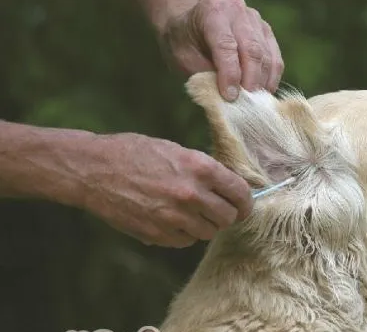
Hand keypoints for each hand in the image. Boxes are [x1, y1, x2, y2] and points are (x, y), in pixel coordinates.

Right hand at [81, 133, 252, 247]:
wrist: (93, 170)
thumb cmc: (134, 153)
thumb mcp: (176, 150)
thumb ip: (204, 170)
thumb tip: (227, 187)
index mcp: (200, 168)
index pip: (241, 193)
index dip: (246, 201)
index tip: (243, 205)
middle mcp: (191, 194)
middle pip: (228, 217)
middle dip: (227, 215)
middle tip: (219, 211)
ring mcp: (174, 217)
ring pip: (208, 233)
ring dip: (205, 226)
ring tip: (192, 214)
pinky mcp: (157, 234)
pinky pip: (185, 242)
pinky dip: (184, 235)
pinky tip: (173, 221)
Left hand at [160, 0, 283, 100]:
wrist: (190, 25)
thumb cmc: (184, 44)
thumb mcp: (184, 59)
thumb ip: (206, 75)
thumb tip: (231, 97)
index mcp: (212, 12)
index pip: (226, 45)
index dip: (230, 74)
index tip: (230, 97)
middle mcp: (236, 10)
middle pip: (251, 49)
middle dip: (250, 80)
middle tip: (247, 104)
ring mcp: (255, 19)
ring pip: (266, 55)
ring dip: (263, 82)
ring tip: (255, 102)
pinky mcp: (266, 31)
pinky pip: (275, 58)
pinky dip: (271, 78)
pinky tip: (264, 92)